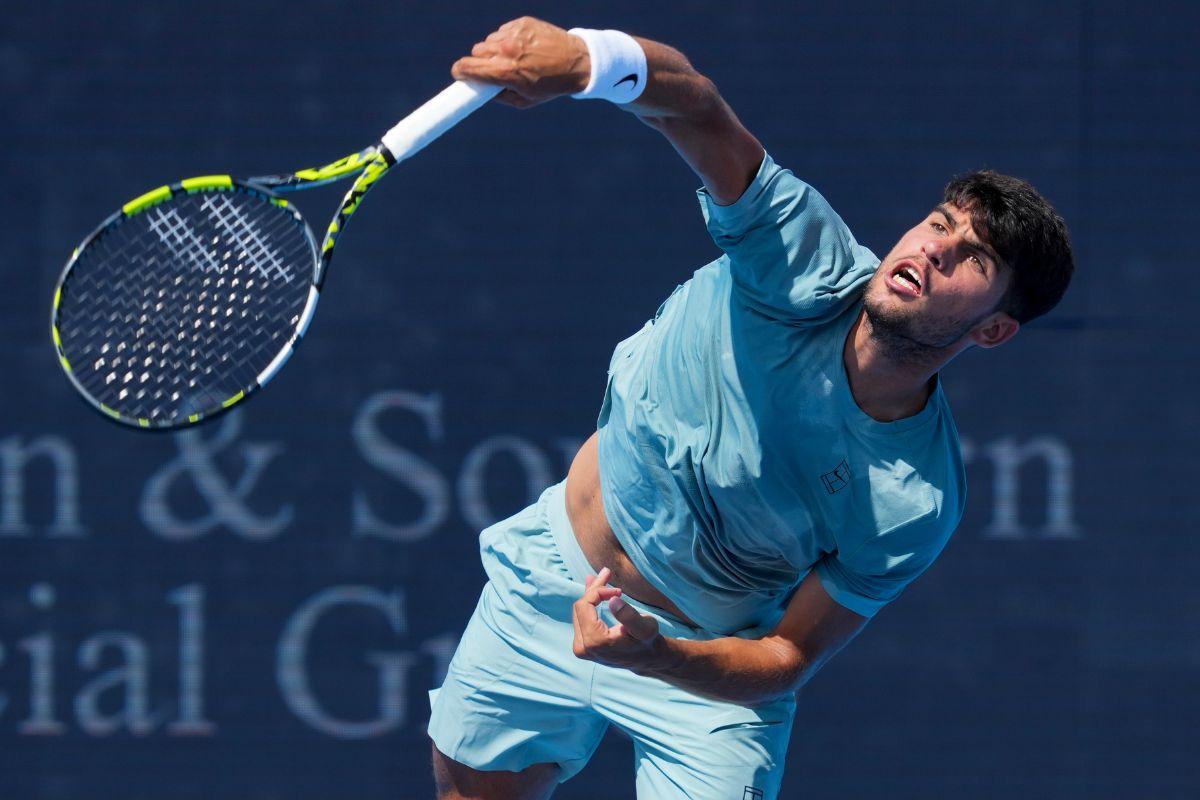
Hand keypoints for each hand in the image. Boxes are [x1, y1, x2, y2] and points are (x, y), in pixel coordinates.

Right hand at [451, 16, 589, 108]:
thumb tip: (482, 90)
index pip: (467, 67)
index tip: (459, 74)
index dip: (459, 71)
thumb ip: (500, 97)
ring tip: (514, 58)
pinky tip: (523, 47)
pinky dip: (507, 38)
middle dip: (481, 62)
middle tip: (493, 69)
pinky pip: (503, 30)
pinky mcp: (522, 23)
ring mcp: (514, 34)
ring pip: (489, 41)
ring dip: (495, 49)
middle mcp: (507, 50)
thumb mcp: (525, 101)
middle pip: (476, 52)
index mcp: (505, 72)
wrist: (578, 63)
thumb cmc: (552, 86)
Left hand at [572, 567, 665, 671]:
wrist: (646, 658)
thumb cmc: (647, 641)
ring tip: (602, 577)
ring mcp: (580, 648)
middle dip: (596, 589)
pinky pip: (581, 617)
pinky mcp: (582, 646)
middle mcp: (582, 647)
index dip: (599, 591)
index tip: (619, 591)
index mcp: (594, 642)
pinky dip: (590, 603)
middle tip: (607, 572)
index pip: (585, 605)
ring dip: (593, 594)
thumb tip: (613, 600)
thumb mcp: (645, 628)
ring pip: (580, 610)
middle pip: (581, 607)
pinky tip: (595, 590)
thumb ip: (629, 615)